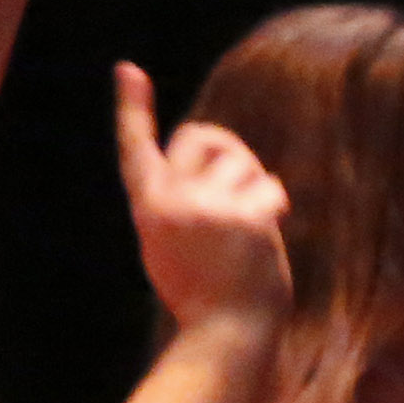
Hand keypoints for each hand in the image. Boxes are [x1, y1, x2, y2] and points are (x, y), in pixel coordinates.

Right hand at [114, 62, 292, 333]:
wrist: (225, 332)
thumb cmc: (201, 291)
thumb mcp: (167, 242)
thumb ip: (177, 200)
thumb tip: (211, 154)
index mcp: (148, 207)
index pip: (136, 148)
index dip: (132, 107)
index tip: (128, 70)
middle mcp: (174, 200)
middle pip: (203, 136)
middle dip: (225, 148)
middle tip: (236, 181)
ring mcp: (210, 207)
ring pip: (243, 162)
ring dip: (254, 185)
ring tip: (248, 225)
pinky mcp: (247, 217)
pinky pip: (270, 188)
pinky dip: (275, 206)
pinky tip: (266, 236)